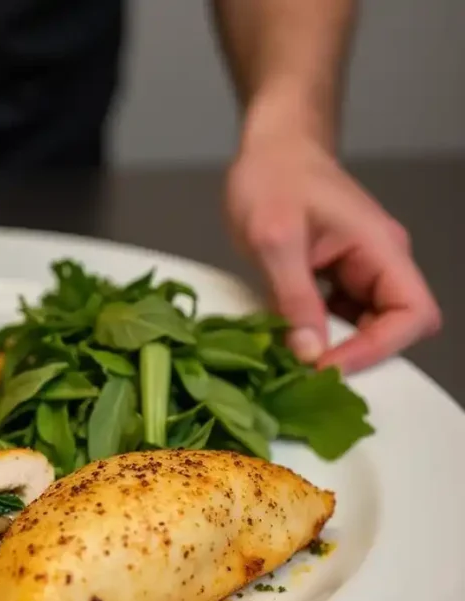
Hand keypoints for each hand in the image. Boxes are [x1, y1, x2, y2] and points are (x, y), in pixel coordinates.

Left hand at [226, 132, 441, 373]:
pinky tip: (285, 336)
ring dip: (333, 345)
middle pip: (394, 328)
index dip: (377, 349)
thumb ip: (292, 296)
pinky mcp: (334, 276)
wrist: (269, 147)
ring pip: (363, 327)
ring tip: (290, 357)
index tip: (326, 365)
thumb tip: (309, 353)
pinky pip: (336, 316)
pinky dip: (314, 331)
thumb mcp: (274, 238)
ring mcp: (358, 271)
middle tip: (304, 371)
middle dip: (354, 353)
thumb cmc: (273, 176)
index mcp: (381, 249)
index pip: (412, 315)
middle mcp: (379, 263)